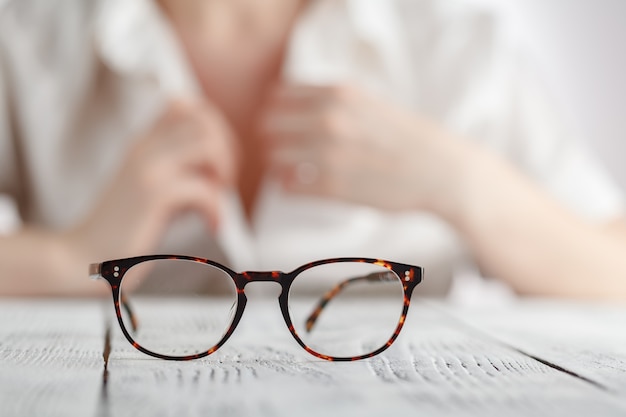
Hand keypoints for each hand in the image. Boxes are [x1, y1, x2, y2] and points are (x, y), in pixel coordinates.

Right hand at [65, 98, 237, 261]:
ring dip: (224, 172)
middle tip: (222, 183)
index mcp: (143, 143)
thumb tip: (221, 167)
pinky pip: (204, 189)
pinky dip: (216, 209)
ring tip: (216, 199)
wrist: (85, 257)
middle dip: (227, 151)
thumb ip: (180, 171)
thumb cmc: (125, 229)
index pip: (184, 105)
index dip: (213, 126)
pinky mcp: (153, 195)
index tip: (216, 160)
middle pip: (203, 121)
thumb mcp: (154, 189)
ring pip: (208, 145)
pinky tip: (212, 225)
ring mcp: (147, 168)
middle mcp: (144, 148)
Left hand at [259, 84, 469, 211]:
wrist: (441, 171)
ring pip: (274, 156)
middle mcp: (330, 119)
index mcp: (339, 93)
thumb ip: (332, 100)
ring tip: (292, 168)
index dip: (274, 111)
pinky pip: (288, 187)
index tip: (282, 123)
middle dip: (271, 137)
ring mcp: (330, 154)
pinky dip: (289, 186)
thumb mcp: (370, 102)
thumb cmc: (406, 137)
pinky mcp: (334, 187)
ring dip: (278, 163)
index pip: (277, 96)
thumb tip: (292, 106)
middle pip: (268, 125)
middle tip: (283, 148)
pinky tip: (302, 185)